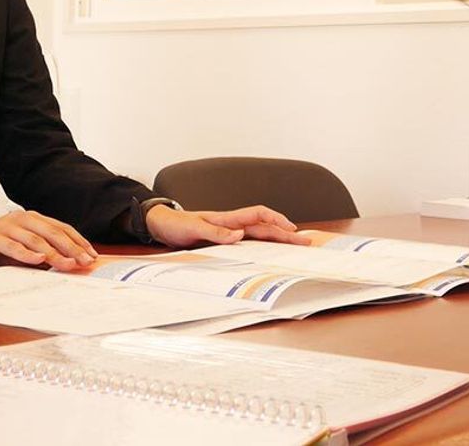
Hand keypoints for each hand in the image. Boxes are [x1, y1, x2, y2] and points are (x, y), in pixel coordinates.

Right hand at [0, 212, 98, 270]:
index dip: (78, 241)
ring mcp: (7, 226)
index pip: (61, 228)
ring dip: (54, 253)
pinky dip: (26, 254)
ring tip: (68, 265)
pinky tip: (38, 261)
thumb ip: (41, 253)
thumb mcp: (22, 250)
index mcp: (32, 219)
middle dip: (72, 248)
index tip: (92, 255)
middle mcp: (22, 218)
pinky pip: (13, 245)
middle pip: (53, 232)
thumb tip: (68, 264)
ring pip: (36, 239)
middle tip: (86, 262)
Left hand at [144, 204, 310, 248]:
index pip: (258, 214)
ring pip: (259, 234)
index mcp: (227, 219)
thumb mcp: (193, 229)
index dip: (276, 219)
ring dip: (277, 239)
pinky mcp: (224, 240)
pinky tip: (270, 253)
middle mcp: (232, 224)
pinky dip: (263, 245)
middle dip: (286, 233)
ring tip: (296, 246)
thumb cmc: (176, 224)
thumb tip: (240, 235)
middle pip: (264, 226)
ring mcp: (229, 232)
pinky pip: (249, 242)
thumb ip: (215, 233)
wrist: (162, 224)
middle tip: (307, 242)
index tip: (292, 229)